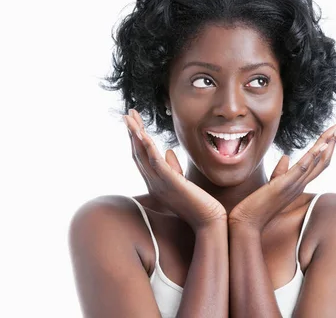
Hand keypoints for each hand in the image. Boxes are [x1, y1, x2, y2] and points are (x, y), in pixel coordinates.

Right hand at [123, 109, 226, 230]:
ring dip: (135, 135)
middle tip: (127, 114)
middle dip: (132, 132)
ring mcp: (160, 183)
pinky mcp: (171, 184)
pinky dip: (148, 148)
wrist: (208, 222)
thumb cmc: (197, 205)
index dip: (136, 138)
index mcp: (156, 182)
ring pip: (143, 155)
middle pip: (138, 153)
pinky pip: (156, 163)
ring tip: (129, 118)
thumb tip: (168, 151)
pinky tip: (143, 134)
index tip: (133, 122)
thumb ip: (173, 168)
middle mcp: (153, 182)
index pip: (142, 156)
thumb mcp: (182, 183)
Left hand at [228, 121, 335, 230]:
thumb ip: (280, 171)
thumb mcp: (272, 185)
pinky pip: (301, 169)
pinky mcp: (283, 186)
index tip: (335, 131)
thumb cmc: (257, 205)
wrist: (246, 222)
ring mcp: (293, 185)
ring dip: (328, 144)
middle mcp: (300, 184)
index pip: (318, 162)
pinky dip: (313, 157)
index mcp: (298, 183)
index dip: (328, 146)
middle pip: (323, 160)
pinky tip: (322, 145)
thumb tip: (286, 156)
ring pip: (317, 162)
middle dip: (334, 140)